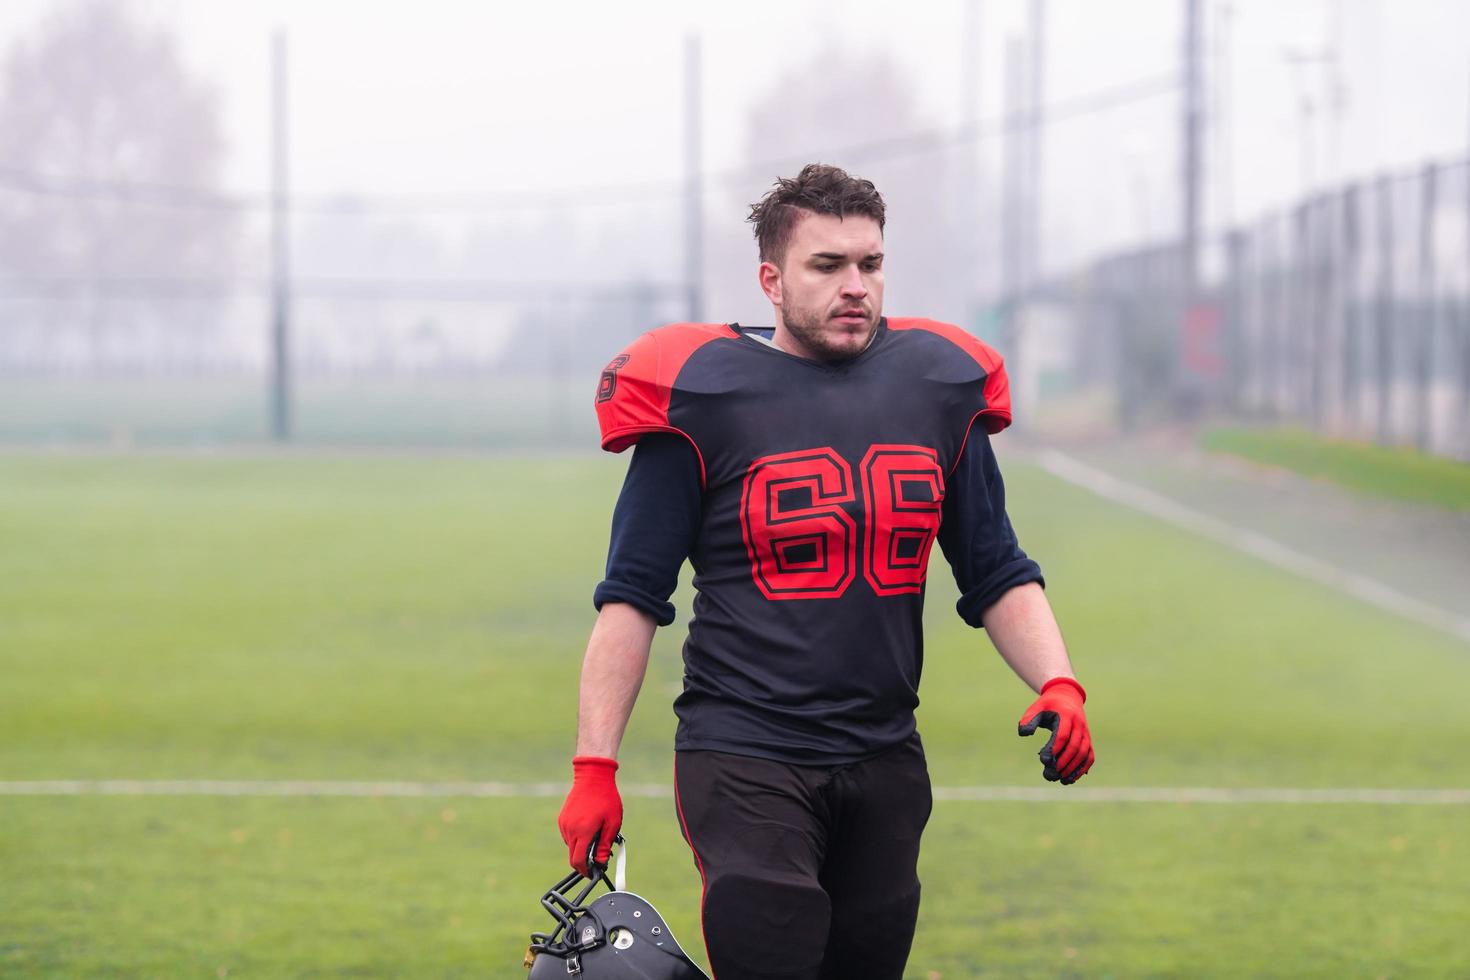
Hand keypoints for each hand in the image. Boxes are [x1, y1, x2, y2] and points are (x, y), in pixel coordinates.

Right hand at [557, 756, 621, 875]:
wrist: (592, 777)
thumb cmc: (606, 798)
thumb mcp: (612, 823)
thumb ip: (605, 844)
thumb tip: (601, 862)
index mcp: (583, 831)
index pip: (579, 861)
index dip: (586, 871)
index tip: (594, 873)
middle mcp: (570, 829)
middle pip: (572, 857)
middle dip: (584, 863)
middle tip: (597, 860)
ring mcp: (564, 824)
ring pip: (570, 846)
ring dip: (581, 849)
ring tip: (596, 838)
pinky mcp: (562, 819)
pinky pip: (568, 836)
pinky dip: (577, 838)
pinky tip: (588, 828)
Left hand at [1018, 677, 1093, 784]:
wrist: (1068, 697)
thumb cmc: (1049, 704)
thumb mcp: (1037, 707)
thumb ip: (1029, 719)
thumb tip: (1023, 733)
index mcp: (1066, 715)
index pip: (1063, 734)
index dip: (1054, 748)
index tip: (1044, 760)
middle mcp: (1079, 724)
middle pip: (1075, 746)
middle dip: (1064, 761)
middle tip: (1052, 773)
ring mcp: (1085, 733)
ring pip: (1084, 753)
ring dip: (1074, 767)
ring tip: (1062, 779)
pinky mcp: (1088, 740)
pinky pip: (1090, 756)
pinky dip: (1083, 768)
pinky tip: (1071, 778)